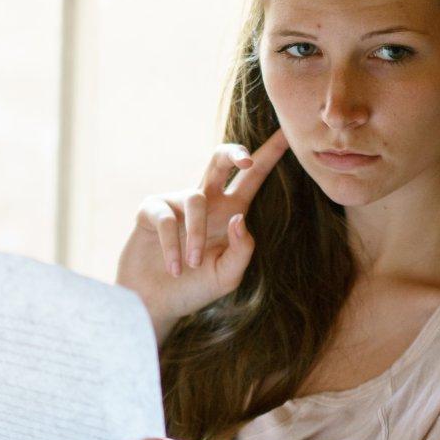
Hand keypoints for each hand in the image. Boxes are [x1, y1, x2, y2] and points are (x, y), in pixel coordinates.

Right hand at [114, 128, 288, 341]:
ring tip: (192, 264)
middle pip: (220, 160)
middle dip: (234, 153)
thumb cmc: (194, 289)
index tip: (288, 135)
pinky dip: (172, 245)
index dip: (269, 155)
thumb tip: (240, 218)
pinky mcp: (151, 210)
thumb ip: (242, 250)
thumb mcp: (227, 276)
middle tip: (247, 160)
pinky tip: (174, 267)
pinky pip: (167, 218)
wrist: (154, 303)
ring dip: (196, 235)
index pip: (253, 179)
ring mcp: (176, 203)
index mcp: (229, 212)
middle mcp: (204, 201)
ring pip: (196, 199)